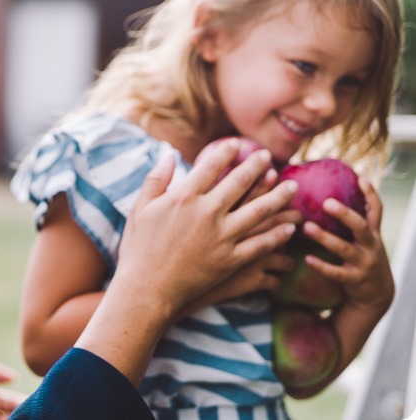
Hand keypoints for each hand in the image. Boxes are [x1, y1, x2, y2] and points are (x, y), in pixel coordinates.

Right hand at [117, 140, 297, 314]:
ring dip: (278, 197)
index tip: (238, 145)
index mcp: (184, 196)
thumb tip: (167, 154)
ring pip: (259, 211)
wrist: (146, 287)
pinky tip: (288, 227)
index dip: (227, 152)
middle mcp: (207, 212)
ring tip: (292, 186)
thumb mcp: (141, 208)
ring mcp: (222, 236)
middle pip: (240, 182)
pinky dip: (277, 235)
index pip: (211, 166)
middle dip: (257, 166)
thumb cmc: (139, 247)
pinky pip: (260, 244)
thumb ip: (156, 179)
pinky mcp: (230, 260)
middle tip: (268, 156)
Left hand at [302, 177, 393, 314]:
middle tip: (326, 202)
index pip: (376, 210)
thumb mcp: (365, 240)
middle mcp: (370, 246)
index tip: (361, 177)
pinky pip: (336, 273)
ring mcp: (363, 264)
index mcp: (372, 234)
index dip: (371, 194)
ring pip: (344, 249)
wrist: (378, 294)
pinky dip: (322, 265)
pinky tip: (307, 258)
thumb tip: (331, 194)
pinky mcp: (354, 280)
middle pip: (360, 227)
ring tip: (307, 227)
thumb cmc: (363, 258)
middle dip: (344, 214)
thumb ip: (354, 222)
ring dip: (325, 237)